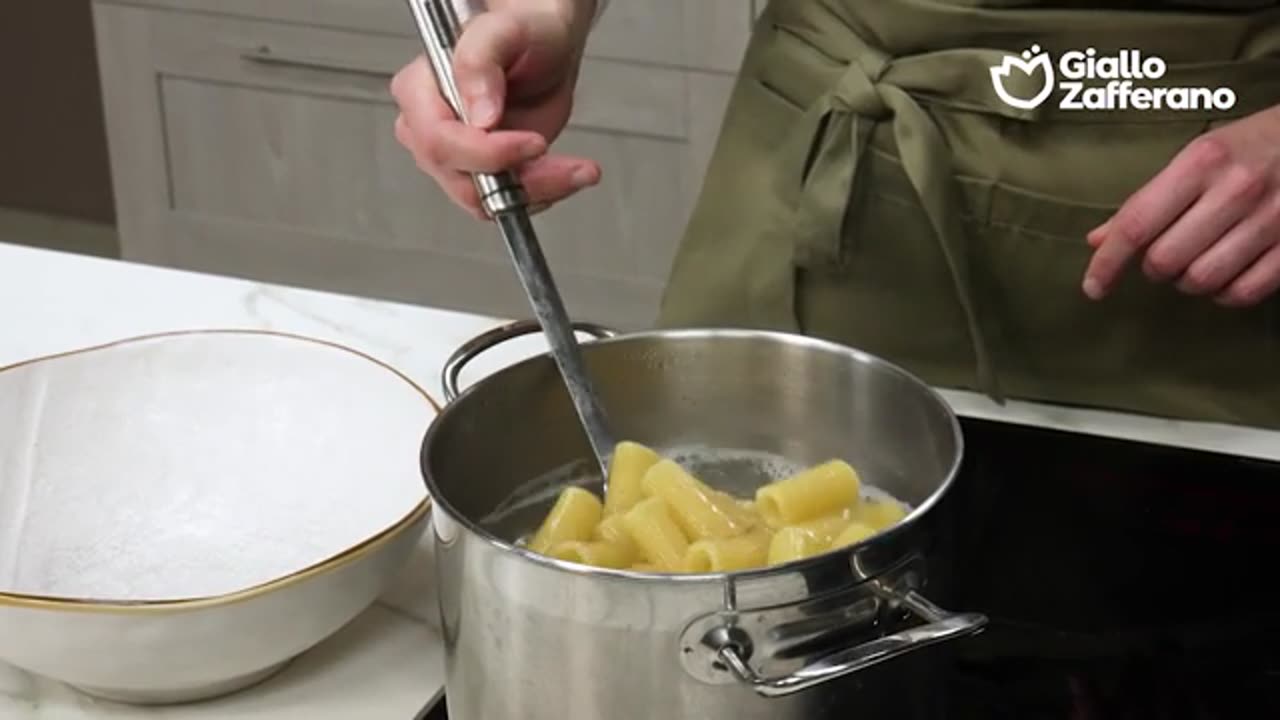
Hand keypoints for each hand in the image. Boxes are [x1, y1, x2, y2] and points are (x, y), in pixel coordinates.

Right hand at [390, 2, 600, 218]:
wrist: (546, 47)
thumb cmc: (523, 30)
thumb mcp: (505, 29)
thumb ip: (480, 59)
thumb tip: (478, 114)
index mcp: (421, 89)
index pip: (438, 140)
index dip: (485, 152)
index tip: (534, 144)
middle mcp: (429, 127)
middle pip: (460, 179)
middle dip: (518, 179)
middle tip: (566, 164)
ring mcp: (456, 154)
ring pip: (485, 199)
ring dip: (538, 191)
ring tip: (579, 171)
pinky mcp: (483, 172)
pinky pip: (504, 201)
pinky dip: (543, 193)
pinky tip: (568, 174)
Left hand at [1083, 106, 1279, 306]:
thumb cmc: (1253, 146)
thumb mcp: (1198, 155)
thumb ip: (1149, 198)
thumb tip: (1099, 239)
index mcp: (1202, 161)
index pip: (1137, 223)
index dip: (1107, 262)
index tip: (1093, 286)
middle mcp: (1236, 189)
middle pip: (1166, 259)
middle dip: (1153, 267)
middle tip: (1162, 256)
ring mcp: (1271, 219)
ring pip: (1202, 280)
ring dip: (1187, 281)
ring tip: (1194, 262)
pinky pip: (1244, 292)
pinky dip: (1224, 294)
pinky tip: (1224, 276)